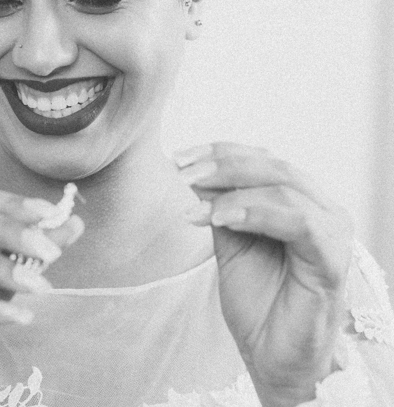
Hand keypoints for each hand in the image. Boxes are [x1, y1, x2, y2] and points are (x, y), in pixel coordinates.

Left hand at [177, 143, 352, 406]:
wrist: (272, 357)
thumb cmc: (258, 303)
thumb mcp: (230, 243)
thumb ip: (219, 207)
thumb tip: (192, 172)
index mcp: (300, 202)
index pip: (261, 159)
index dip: (219, 151)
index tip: (178, 156)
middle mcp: (321, 212)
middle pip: (273, 166)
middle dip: (221, 164)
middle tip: (182, 173)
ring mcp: (331, 235)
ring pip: (285, 187)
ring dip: (233, 188)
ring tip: (196, 204)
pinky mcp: (331, 262)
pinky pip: (298, 223)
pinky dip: (255, 212)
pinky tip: (221, 219)